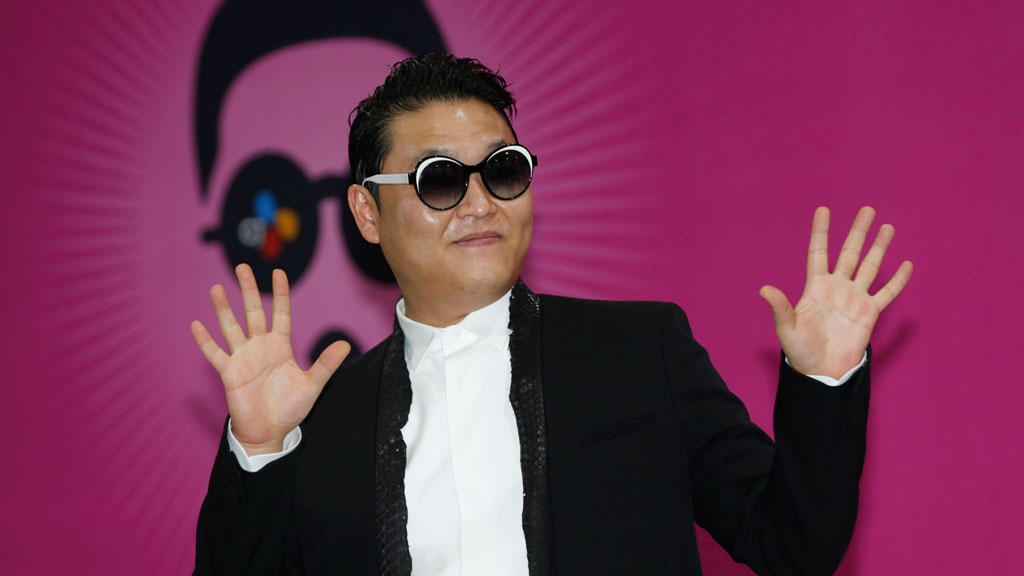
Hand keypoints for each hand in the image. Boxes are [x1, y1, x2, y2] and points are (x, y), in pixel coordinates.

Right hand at [190, 264, 349, 454]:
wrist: (270, 432)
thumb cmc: (291, 408)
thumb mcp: (313, 384)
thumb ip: (326, 364)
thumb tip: (346, 345)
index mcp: (280, 346)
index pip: (280, 313)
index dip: (279, 294)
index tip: (277, 273)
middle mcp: (260, 347)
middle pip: (253, 313)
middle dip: (248, 290)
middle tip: (241, 267)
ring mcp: (243, 358)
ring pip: (231, 327)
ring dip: (223, 309)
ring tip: (216, 288)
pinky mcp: (229, 372)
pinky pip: (216, 354)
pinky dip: (206, 341)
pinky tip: (197, 325)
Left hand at [759, 207, 912, 378]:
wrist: (821, 370)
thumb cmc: (800, 350)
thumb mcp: (787, 327)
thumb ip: (780, 307)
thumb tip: (764, 290)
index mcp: (816, 287)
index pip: (818, 252)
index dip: (821, 232)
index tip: (823, 210)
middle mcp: (837, 287)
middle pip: (849, 253)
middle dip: (858, 232)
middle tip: (867, 210)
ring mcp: (855, 298)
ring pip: (870, 267)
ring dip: (879, 247)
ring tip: (887, 227)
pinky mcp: (870, 313)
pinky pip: (887, 293)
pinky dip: (898, 280)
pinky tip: (907, 264)